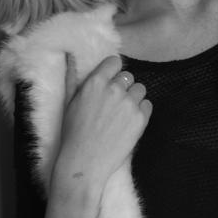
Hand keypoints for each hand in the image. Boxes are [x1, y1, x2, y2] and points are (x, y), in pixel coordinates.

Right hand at [54, 52, 151, 196]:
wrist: (85, 161)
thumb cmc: (73, 133)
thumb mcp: (69, 102)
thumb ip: (72, 77)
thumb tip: (70, 56)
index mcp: (95, 82)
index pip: (114, 62)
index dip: (113, 72)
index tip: (111, 81)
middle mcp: (114, 89)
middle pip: (128, 77)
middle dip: (123, 87)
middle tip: (114, 104)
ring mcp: (129, 104)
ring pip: (140, 89)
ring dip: (133, 98)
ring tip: (122, 114)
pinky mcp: (140, 119)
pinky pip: (148, 105)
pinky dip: (141, 111)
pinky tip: (129, 122)